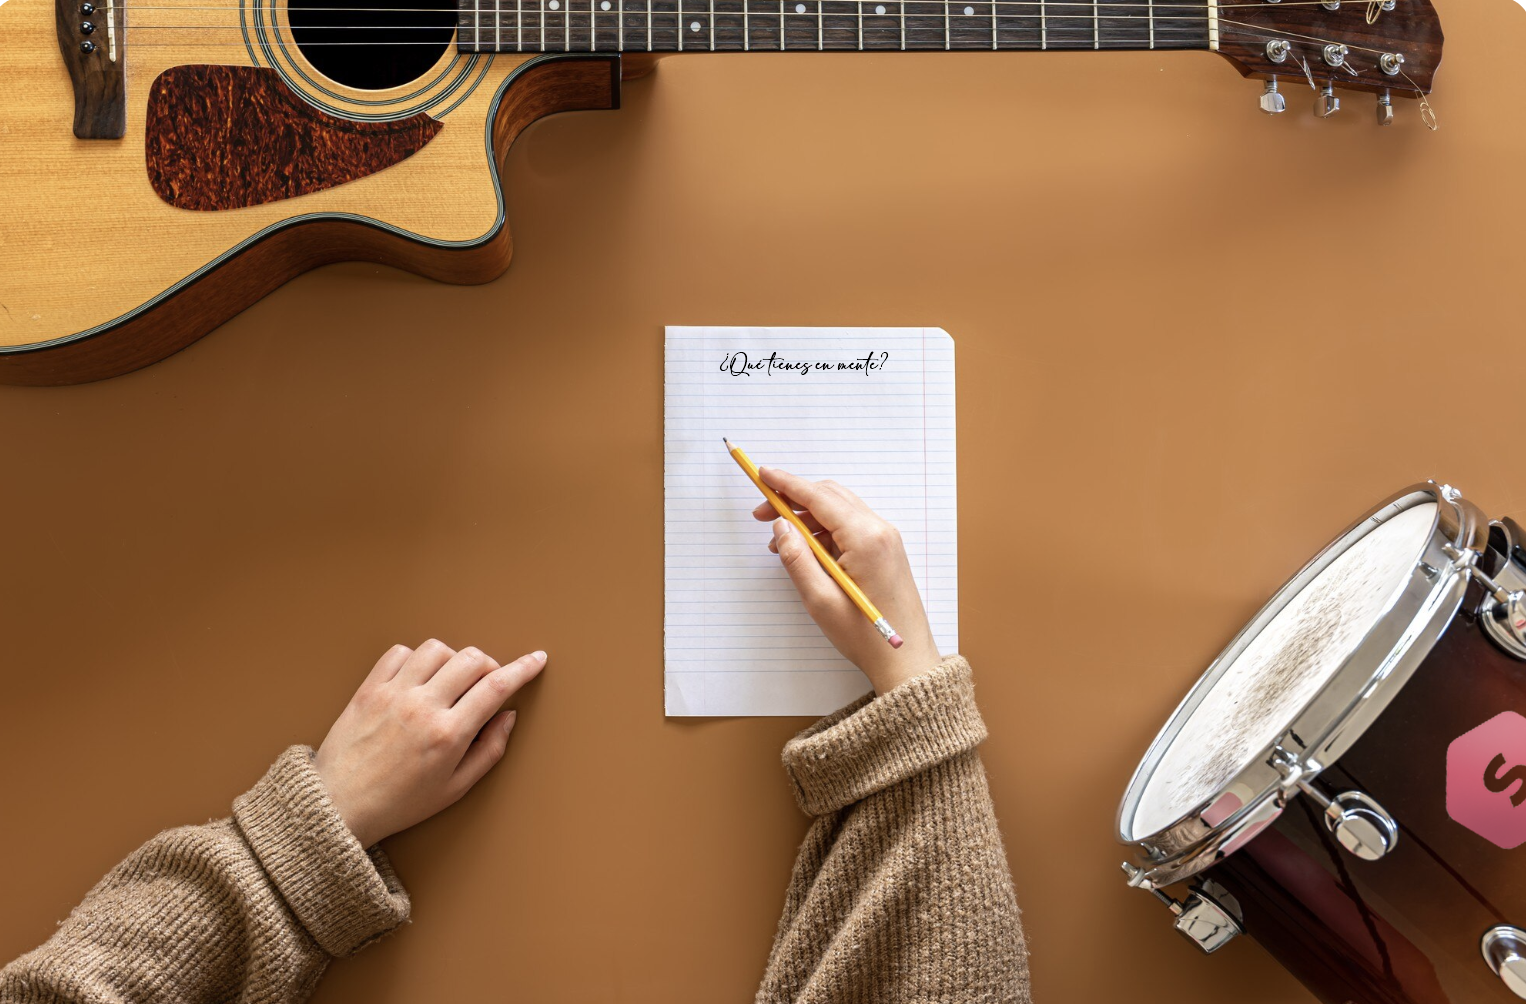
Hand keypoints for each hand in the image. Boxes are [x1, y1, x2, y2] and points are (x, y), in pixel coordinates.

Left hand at [314, 641, 545, 847]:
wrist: (338, 807)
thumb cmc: (398, 804)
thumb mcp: (455, 789)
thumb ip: (489, 751)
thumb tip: (508, 716)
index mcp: (448, 735)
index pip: (496, 686)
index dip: (523, 668)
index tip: (537, 659)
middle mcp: (422, 707)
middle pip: (471, 659)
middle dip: (489, 665)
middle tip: (486, 682)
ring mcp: (393, 694)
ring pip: (436, 649)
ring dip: (452, 659)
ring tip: (449, 681)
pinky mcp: (368, 689)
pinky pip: (399, 653)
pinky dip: (415, 658)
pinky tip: (418, 678)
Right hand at [752, 468, 941, 695]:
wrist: (905, 660)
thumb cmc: (865, 637)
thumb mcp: (820, 600)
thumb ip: (797, 559)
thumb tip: (780, 527)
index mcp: (865, 538)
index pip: (819, 498)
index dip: (787, 484)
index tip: (763, 475)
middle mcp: (879, 530)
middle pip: (830, 497)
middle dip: (793, 499)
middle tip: (762, 514)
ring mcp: (885, 539)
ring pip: (839, 509)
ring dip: (807, 516)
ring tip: (780, 540)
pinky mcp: (885, 550)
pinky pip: (850, 526)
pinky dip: (824, 529)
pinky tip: (805, 549)